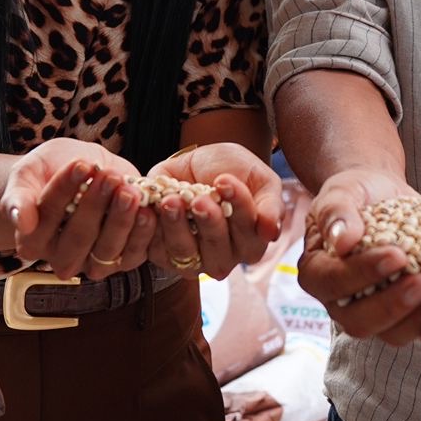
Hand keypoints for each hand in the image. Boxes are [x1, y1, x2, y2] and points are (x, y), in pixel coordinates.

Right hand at [0, 138, 155, 280]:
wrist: (82, 170)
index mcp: (32, 241)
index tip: (81, 164)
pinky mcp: (122, 259)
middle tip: (109, 176)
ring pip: (107, 250)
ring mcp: (93, 263)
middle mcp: (61, 258)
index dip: (64, 190)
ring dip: (120, 220)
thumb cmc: (49, 171)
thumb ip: (18, 196)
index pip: (47, 217)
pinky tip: (147, 210)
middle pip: (78, 238)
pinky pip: (134, 254)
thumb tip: (20, 221)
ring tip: (129, 191)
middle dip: (95, 204)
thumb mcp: (28, 173)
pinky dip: (143, 233)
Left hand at [145, 143, 283, 279]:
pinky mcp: (162, 254)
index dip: (238, 209)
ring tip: (171, 201)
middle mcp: (223, 258)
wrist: (201, 161)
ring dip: (176, 226)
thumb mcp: (261, 180)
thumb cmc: (237, 171)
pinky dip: (150, 228)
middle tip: (200, 198)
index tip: (226, 181)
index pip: (248, 235)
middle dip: (208, 223)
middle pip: (217, 252)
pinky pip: (155, 248)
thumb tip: (271, 233)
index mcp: (250, 244)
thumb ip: (270, 206)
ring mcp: (192, 259)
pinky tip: (149, 209)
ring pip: (183, 252)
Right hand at [299, 167, 420, 346]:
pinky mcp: (402, 319)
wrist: (383, 197)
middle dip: (393, 305)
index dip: (364, 273)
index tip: (397, 254)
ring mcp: (371, 315)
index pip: (333, 282)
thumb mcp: (343, 191)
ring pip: (392, 335)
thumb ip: (337, 211)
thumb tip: (342, 241)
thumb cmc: (358, 193)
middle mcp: (339, 302)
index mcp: (317, 273)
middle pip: (359, 321)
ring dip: (419, 318)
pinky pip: (419, 333)